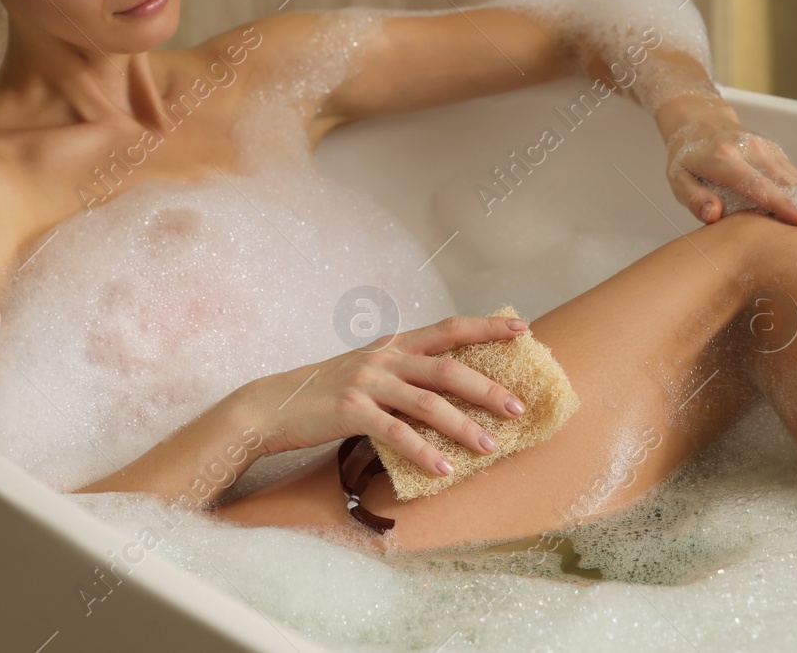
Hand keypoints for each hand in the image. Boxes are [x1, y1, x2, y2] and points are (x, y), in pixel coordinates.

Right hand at [239, 315, 530, 474]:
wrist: (273, 405)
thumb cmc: (328, 391)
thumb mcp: (371, 371)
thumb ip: (407, 373)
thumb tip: (455, 388)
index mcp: (394, 344)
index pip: (448, 329)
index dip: (486, 328)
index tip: (523, 330)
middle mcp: (384, 358)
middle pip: (447, 369)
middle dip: (486, 388)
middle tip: (518, 407)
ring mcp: (367, 383)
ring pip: (427, 403)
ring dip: (462, 427)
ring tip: (489, 447)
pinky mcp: (350, 411)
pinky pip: (395, 433)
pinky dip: (422, 451)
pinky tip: (443, 468)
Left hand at [661, 102, 796, 225]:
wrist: (698, 119)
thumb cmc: (687, 155)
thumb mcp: (677, 179)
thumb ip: (694, 199)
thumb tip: (713, 216)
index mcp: (724, 159)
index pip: (757, 185)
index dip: (781, 205)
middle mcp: (750, 150)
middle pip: (785, 182)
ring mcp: (765, 147)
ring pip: (794, 178)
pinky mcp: (774, 150)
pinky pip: (793, 175)